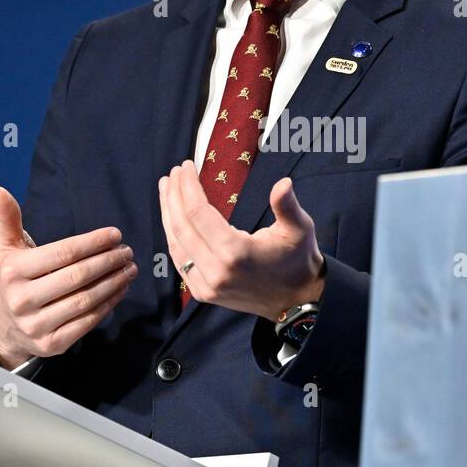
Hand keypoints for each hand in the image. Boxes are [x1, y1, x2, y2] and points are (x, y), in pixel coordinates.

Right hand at [0, 186, 135, 365]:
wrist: (6, 326)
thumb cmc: (15, 278)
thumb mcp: (7, 248)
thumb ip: (8, 219)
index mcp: (14, 272)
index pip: (63, 253)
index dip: (92, 243)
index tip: (115, 234)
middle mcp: (23, 300)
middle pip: (77, 277)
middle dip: (108, 261)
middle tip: (126, 251)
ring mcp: (37, 325)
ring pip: (86, 300)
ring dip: (114, 282)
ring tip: (129, 268)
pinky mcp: (52, 345)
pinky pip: (87, 322)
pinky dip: (109, 304)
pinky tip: (120, 289)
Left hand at [159, 160, 324, 320]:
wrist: (296, 300)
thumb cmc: (298, 260)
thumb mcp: (300, 229)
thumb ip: (287, 205)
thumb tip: (283, 183)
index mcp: (235, 252)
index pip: (197, 212)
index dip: (187, 186)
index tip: (186, 166)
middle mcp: (215, 270)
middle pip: (181, 225)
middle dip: (173, 195)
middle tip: (173, 172)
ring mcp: (206, 285)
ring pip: (174, 243)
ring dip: (167, 213)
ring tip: (166, 189)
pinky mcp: (203, 292)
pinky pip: (179, 260)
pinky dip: (172, 236)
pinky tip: (171, 218)